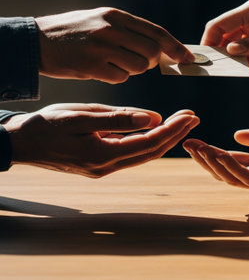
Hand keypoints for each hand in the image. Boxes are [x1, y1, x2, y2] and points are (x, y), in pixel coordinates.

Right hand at [2, 104, 198, 176]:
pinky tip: (156, 129)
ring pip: (143, 154)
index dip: (172, 129)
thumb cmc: (45, 126)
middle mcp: (107, 167)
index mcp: (103, 155)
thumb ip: (117, 118)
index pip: (149, 143)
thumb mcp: (81, 115)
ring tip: (181, 122)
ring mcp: (103, 168)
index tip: (190, 115)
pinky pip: (131, 154)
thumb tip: (152, 118)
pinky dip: (148, 141)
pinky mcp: (100, 164)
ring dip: (164, 138)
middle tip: (193, 117)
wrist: (19, 143)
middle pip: (151, 152)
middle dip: (174, 134)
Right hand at [36, 8, 194, 83]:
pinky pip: (121, 77)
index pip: (156, 32)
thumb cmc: (74, 32)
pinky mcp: (92, 66)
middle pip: (152, 51)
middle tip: (141, 62)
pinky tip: (102, 70)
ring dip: (133, 69)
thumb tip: (160, 47)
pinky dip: (117, 77)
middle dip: (153, 61)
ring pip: (138, 66)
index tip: (188, 58)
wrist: (37, 41)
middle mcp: (111, 29)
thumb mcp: (101, 20)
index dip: (175, 46)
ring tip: (114, 63)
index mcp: (116, 16)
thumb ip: (128, 31)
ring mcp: (101, 48)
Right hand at [183, 128, 248, 196]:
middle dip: (208, 160)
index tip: (194, 141)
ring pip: (237, 178)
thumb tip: (235, 135)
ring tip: (198, 150)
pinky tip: (221, 156)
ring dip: (216, 164)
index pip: (235, 160)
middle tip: (188, 145)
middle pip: (230, 172)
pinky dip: (235, 169)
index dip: (213, 152)